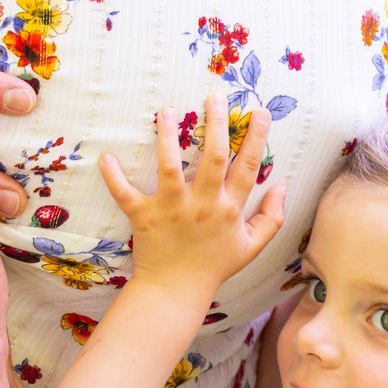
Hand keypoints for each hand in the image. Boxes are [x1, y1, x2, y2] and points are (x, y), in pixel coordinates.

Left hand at [100, 94, 285, 296]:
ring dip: (167, 137)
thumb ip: (271, 218)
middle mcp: (202, 205)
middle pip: (213, 157)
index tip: (258, 112)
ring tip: (167, 111)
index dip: (256, 138)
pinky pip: (126, 194)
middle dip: (216, 124)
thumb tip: (282, 187)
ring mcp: (171, 209)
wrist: (176, 291)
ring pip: (170, 167)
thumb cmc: (214, 266)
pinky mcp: (144, 217)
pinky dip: (114, 177)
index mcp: (229, 209)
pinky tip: (106, 157)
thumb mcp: (251, 247)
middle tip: (215, 96)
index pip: (248, 167)